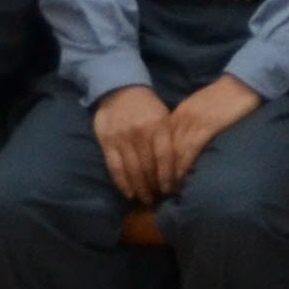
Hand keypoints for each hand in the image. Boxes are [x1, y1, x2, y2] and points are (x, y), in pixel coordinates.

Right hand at [91, 85, 176, 202]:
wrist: (120, 88)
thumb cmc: (148, 105)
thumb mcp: (165, 116)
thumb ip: (170, 138)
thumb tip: (180, 165)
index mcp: (159, 126)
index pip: (165, 157)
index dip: (168, 177)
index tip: (170, 190)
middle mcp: (141, 133)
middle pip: (148, 167)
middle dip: (154, 186)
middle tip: (158, 199)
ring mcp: (122, 138)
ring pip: (132, 170)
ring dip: (139, 188)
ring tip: (145, 200)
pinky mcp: (107, 142)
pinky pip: (115, 167)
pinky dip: (122, 183)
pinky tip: (128, 194)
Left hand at [158, 75, 265, 185]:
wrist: (241, 83)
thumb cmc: (223, 97)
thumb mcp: (197, 110)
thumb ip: (186, 125)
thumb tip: (179, 147)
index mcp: (177, 115)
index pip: (157, 144)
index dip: (153, 163)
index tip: (150, 179)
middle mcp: (180, 119)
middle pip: (161, 150)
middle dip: (157, 171)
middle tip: (154, 190)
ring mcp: (192, 123)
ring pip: (173, 153)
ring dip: (168, 174)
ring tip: (166, 191)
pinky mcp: (207, 127)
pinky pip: (189, 150)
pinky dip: (183, 166)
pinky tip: (181, 179)